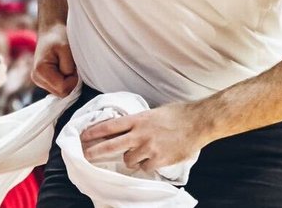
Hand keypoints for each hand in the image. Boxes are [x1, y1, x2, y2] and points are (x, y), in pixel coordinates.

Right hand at [31, 23, 77, 96]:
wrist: (51, 30)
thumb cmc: (58, 36)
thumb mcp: (66, 49)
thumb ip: (68, 67)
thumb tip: (71, 80)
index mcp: (40, 71)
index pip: (63, 88)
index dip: (74, 80)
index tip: (75, 66)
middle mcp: (37, 78)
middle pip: (62, 92)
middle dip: (71, 81)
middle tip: (72, 65)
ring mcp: (39, 81)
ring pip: (61, 92)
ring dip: (68, 81)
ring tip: (66, 65)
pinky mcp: (43, 81)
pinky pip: (59, 87)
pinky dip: (65, 80)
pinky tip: (63, 68)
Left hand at [79, 102, 210, 172]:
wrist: (198, 122)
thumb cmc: (178, 114)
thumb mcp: (153, 112)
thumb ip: (139, 121)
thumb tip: (126, 127)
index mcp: (138, 119)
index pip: (110, 126)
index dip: (94, 131)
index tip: (83, 135)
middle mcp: (140, 134)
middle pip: (111, 145)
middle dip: (96, 151)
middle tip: (86, 155)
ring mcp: (149, 147)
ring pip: (129, 160)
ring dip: (130, 159)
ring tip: (139, 154)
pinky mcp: (159, 159)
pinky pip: (145, 168)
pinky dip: (146, 166)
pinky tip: (153, 159)